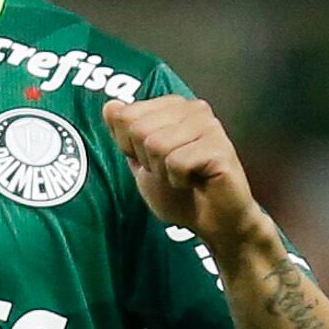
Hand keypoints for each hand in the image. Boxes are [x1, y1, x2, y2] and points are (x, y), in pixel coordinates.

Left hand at [103, 92, 270, 255]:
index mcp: (173, 107)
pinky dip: (178, 180)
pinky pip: (176, 161)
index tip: (153, 161)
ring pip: (156, 144)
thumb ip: (125, 134)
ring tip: (183, 176)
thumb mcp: (141, 162)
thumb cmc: (180, 193)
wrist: (212, 222)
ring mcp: (209, 125)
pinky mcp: (219, 147)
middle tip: (170, 171)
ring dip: (163, 172)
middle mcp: (193, 109)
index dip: (129, 147)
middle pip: (138, 128)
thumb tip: (110, 106)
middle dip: (146, 160)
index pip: (124, 116)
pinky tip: (195, 182)